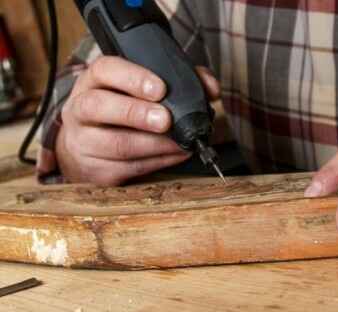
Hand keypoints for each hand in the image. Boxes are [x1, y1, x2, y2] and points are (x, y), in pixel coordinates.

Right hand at [56, 56, 219, 185]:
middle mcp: (81, 109)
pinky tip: (176, 155)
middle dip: (136, 113)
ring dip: (155, 145)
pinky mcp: (94, 171)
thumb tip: (211, 88)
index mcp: (94, 81)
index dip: (132, 78)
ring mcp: (83, 141)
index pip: (105, 70)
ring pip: (116, 144)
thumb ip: (179, 80)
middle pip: (99, 106)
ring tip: (181, 142)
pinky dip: (159, 162)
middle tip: (166, 120)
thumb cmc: (122, 112)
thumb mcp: (140, 89)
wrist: (86, 148)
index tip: (160, 89)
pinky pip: (127, 169)